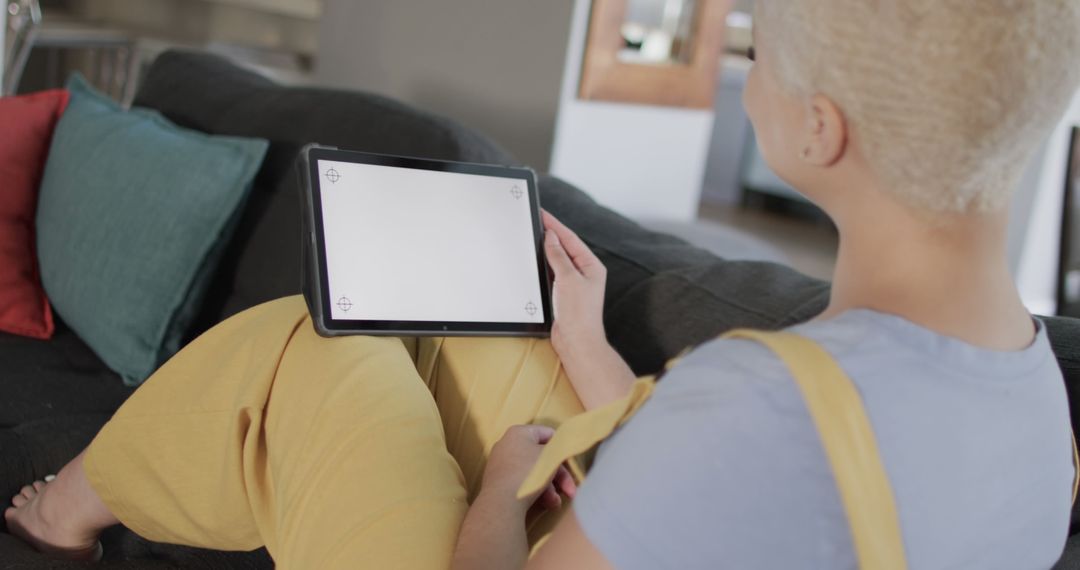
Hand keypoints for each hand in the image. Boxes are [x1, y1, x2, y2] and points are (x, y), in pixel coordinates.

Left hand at [480, 425, 576, 516]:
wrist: (501, 502)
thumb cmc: (528, 472)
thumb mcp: (551, 455)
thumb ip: (560, 448)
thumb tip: (560, 447)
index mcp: (518, 433)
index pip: (547, 433)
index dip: (561, 447)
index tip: (569, 461)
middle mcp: (508, 445)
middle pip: (542, 457)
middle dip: (558, 476)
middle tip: (570, 490)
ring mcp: (502, 464)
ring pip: (534, 473)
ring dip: (550, 488)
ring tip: (556, 502)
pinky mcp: (500, 482)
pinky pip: (523, 482)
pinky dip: (536, 491)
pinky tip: (547, 504)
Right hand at [542, 211, 607, 360]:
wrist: (577, 342)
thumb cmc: (579, 313)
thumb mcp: (568, 279)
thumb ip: (558, 256)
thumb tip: (552, 238)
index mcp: (592, 266)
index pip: (571, 239)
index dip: (556, 225)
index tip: (542, 213)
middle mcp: (585, 273)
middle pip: (565, 247)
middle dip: (551, 234)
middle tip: (535, 220)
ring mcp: (574, 283)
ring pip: (558, 260)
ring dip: (546, 249)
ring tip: (533, 235)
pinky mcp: (564, 294)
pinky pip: (552, 273)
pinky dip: (544, 265)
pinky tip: (535, 259)